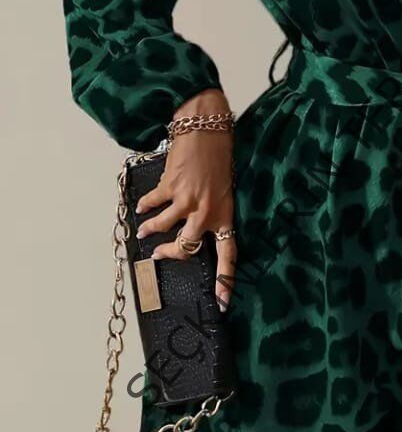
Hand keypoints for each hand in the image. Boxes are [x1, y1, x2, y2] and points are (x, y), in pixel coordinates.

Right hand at [134, 89, 236, 312]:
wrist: (207, 128)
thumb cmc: (220, 157)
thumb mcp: (226, 188)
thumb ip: (213, 211)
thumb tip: (195, 229)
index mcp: (225, 214)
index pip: (228, 254)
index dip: (225, 280)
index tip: (223, 303)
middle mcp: (207, 212)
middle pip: (186, 248)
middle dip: (169, 254)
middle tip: (159, 255)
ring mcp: (187, 201)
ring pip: (163, 228)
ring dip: (150, 229)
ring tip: (143, 230)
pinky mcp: (170, 187)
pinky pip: (153, 204)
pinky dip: (146, 206)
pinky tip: (142, 206)